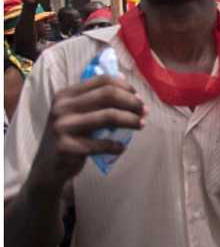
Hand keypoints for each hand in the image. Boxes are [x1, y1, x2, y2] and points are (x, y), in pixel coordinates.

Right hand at [30, 74, 145, 188]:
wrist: (49, 166)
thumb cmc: (71, 135)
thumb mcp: (77, 113)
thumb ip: (97, 98)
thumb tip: (128, 84)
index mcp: (66, 94)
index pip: (103, 81)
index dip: (126, 87)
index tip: (138, 98)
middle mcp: (62, 107)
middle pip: (108, 95)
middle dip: (132, 102)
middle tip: (144, 112)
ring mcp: (62, 127)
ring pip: (108, 116)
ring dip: (131, 120)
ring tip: (141, 125)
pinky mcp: (66, 147)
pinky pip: (101, 144)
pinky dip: (116, 145)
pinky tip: (121, 147)